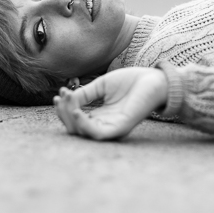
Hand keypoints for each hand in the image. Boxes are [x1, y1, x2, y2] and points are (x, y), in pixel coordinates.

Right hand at [53, 68, 168, 140]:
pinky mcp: (120, 128)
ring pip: (83, 133)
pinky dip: (83, 125)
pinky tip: (77, 111)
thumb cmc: (130, 82)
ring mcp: (112, 128)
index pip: (76, 120)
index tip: (59, 94)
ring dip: (70, 118)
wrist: (154, 79)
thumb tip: (66, 99)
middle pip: (76, 128)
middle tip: (61, 97)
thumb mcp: (102, 86)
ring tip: (67, 101)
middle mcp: (105, 124)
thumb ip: (85, 94)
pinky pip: (97, 133)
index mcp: (100, 116)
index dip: (64, 109)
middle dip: (64, 114)